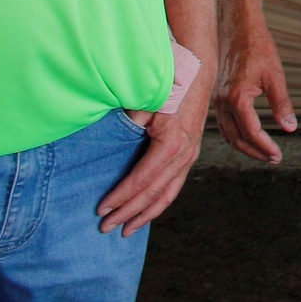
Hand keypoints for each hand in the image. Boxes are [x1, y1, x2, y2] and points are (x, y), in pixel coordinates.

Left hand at [97, 68, 209, 235]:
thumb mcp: (146, 102)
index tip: (101, 209)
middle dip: (128, 213)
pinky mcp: (190, 154)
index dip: (121, 197)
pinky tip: (146, 211)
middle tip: (105, 227)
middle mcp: (184, 155)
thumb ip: (128, 125)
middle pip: (153, 194)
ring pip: (167, 195)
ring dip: (145, 214)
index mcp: (171, 144)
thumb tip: (108, 145)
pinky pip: (174, 186)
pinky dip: (159, 202)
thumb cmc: (170, 84)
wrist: (199, 71)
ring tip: (126, 230)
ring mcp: (190, 156)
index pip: (141, 180)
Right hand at [215, 8, 297, 162]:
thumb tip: (290, 128)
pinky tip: (247, 136)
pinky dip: (235, 135)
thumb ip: (281, 104)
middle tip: (273, 158)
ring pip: (227, 133)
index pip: (251, 133)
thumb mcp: (275, 76)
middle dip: (255, 152)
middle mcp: (222, 102)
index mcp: (237, 98)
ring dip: (245, 146)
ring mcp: (215, 99)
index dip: (265, 147)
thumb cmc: (258, 47)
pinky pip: (223, 123)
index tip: (278, 155)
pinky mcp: (215, 95)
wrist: (238, 27)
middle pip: (236, 139)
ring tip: (263, 152)